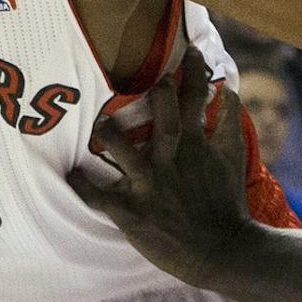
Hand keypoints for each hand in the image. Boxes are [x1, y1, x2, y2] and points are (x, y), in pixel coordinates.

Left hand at [68, 48, 256, 291]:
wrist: (224, 250)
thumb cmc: (226, 202)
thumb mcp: (234, 159)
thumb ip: (229, 123)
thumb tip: (226, 89)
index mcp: (196, 146)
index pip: (196, 101)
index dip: (194, 73)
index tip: (191, 50)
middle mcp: (172, 162)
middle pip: (164, 120)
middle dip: (158, 95)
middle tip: (150, 77)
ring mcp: (152, 187)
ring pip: (125, 152)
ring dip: (110, 133)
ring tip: (96, 122)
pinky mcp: (134, 213)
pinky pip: (101, 198)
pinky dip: (83, 186)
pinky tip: (67, 174)